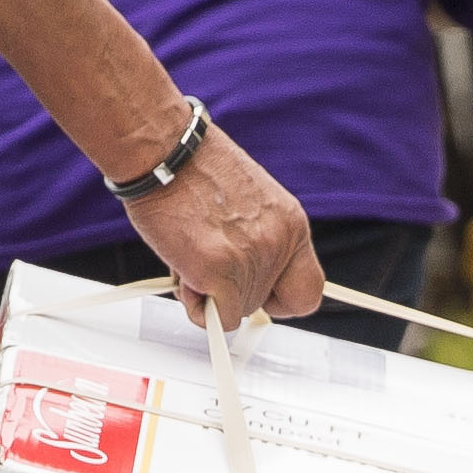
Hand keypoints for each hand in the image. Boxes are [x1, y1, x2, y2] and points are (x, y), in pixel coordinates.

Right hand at [118, 120, 322, 331]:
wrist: (165, 154)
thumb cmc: (193, 172)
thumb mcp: (249, 203)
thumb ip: (258, 240)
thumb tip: (248, 277)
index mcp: (291, 224)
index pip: (308, 291)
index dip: (279, 299)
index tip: (259, 294)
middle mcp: (278, 243)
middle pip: (262, 304)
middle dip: (231, 291)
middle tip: (206, 259)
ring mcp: (251, 259)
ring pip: (236, 311)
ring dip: (209, 293)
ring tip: (191, 252)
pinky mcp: (219, 271)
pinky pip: (217, 318)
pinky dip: (199, 308)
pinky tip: (185, 273)